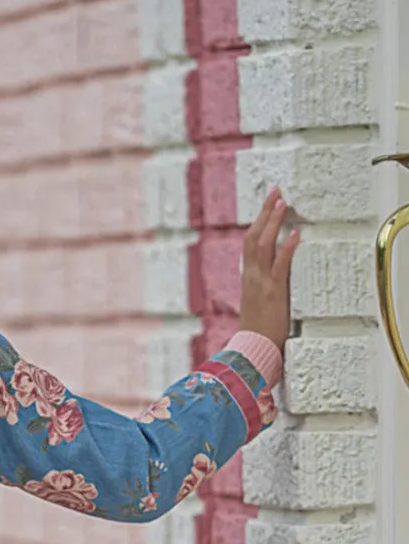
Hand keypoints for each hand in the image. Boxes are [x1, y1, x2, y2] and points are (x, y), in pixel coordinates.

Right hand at [239, 186, 298, 347]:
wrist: (251, 351)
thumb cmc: (257, 333)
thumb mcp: (257, 305)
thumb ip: (262, 288)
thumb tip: (271, 276)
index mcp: (248, 279)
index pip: (250, 244)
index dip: (258, 222)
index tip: (269, 204)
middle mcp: (252, 277)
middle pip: (254, 237)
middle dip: (265, 212)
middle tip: (276, 191)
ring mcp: (261, 283)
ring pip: (263, 245)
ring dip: (274, 222)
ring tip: (284, 203)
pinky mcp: (273, 292)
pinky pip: (279, 265)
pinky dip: (287, 248)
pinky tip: (295, 235)